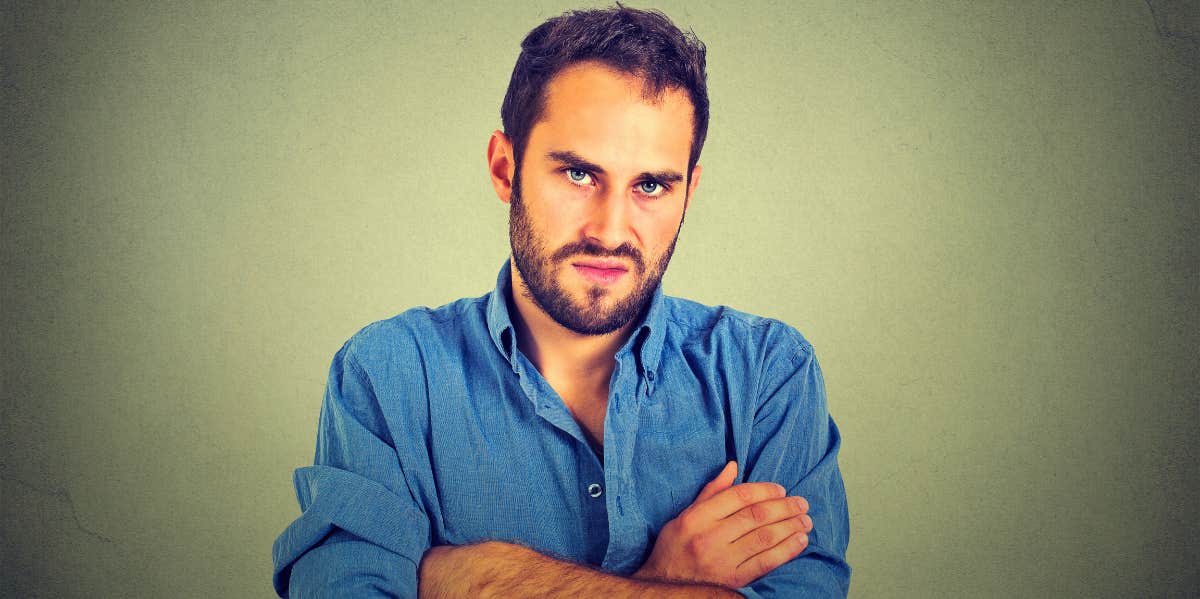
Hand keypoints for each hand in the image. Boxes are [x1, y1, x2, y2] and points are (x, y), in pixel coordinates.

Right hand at [633, 461, 812, 588]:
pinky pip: (766, 562)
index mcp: (696, 518)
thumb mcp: (684, 515)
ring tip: (806, 520)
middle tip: (801, 503)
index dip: (764, 490)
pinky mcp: (734, 581)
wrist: (665, 588)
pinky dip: (787, 550)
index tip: (780, 490)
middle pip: (756, 516)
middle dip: (784, 507)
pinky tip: (800, 542)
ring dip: (790, 527)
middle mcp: (710, 538)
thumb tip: (733, 467)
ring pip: (764, 538)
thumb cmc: (675, 548)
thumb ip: (711, 492)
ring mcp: (723, 561)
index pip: (738, 496)